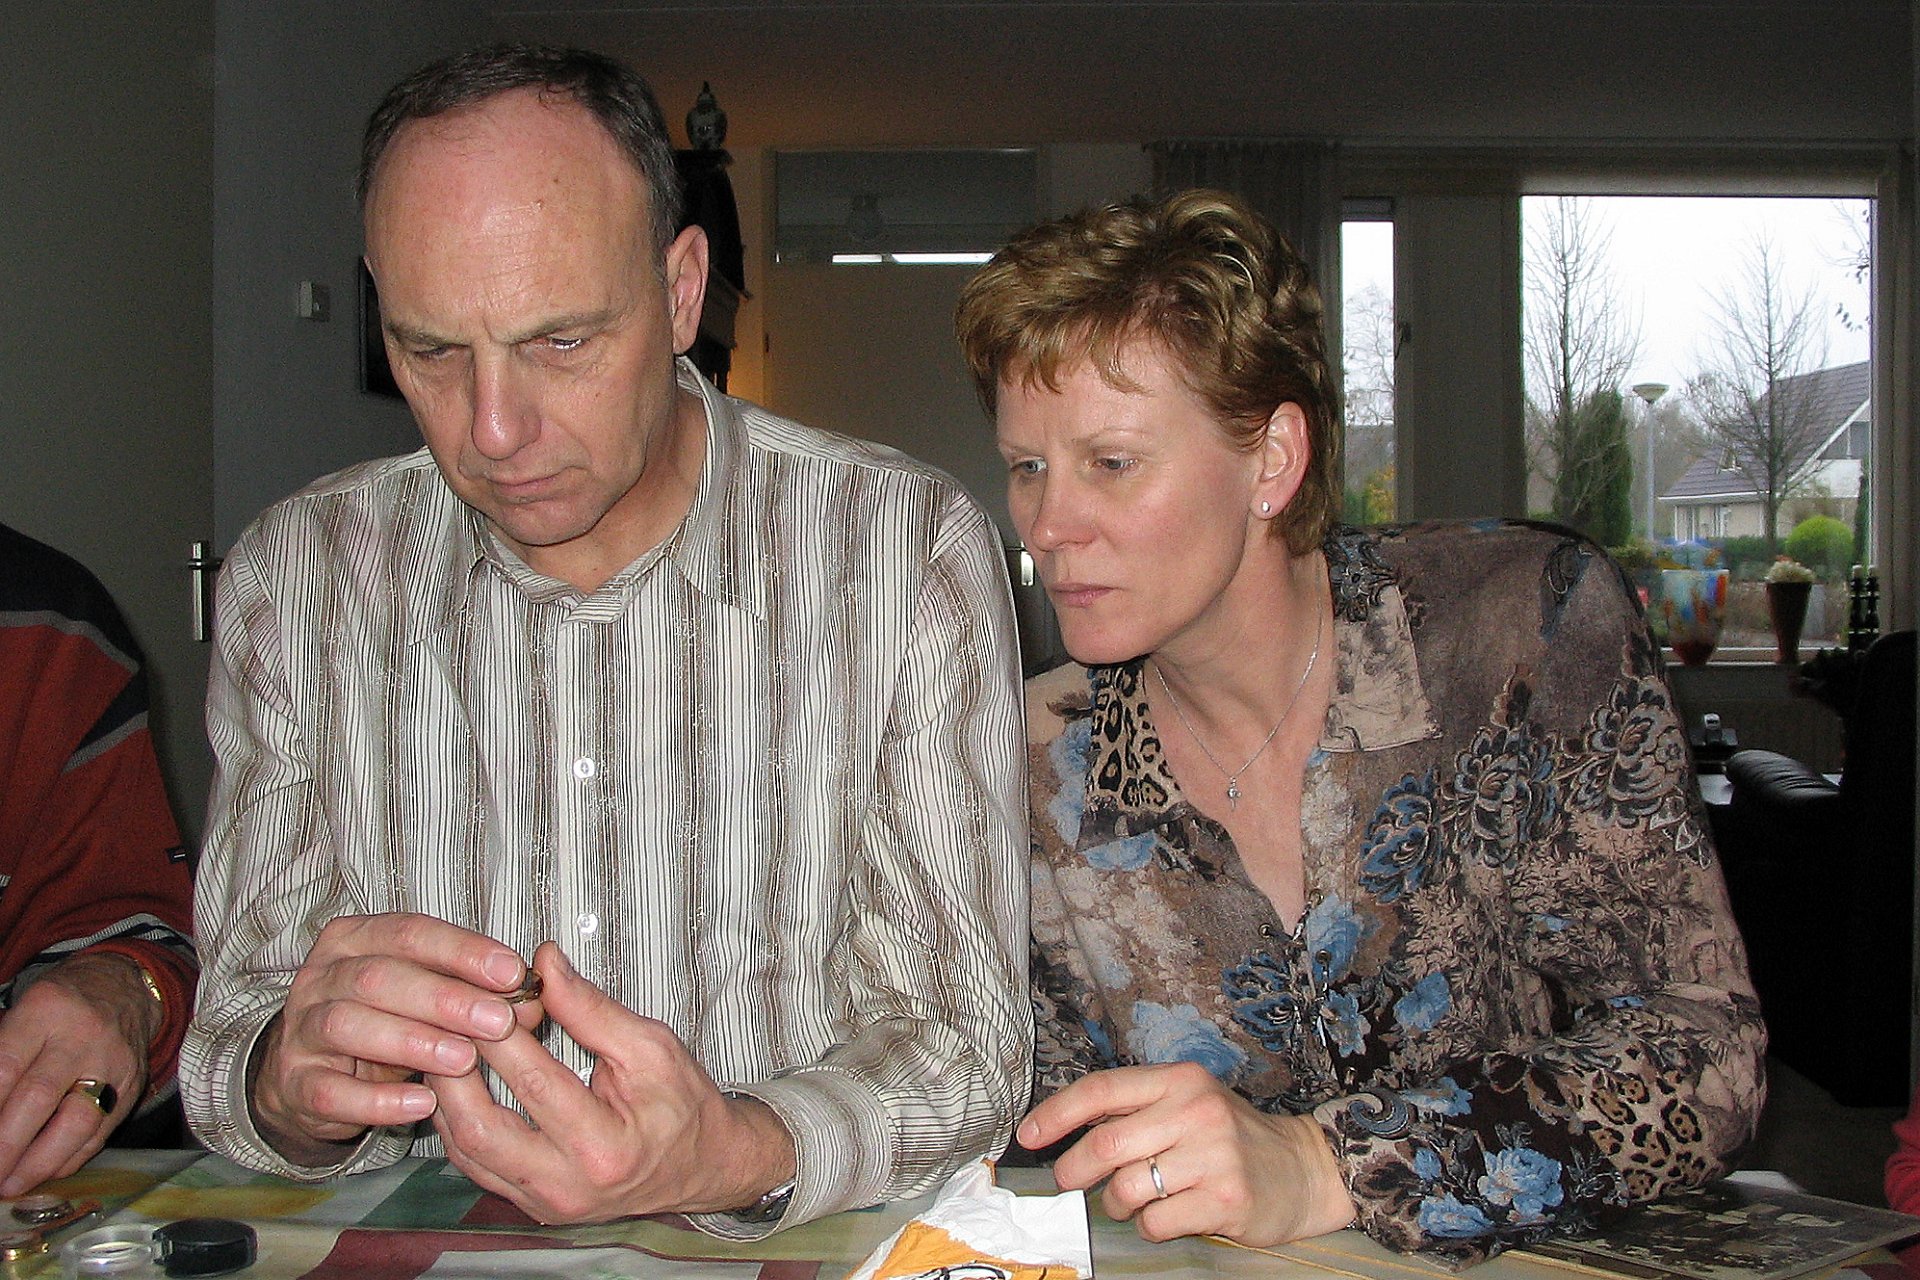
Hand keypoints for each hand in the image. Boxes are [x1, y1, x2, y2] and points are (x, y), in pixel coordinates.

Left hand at [0, 952, 156, 1194]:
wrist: (126, 988)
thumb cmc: (60, 1005)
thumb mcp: (22, 1013)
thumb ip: (3, 1059)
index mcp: (45, 1010)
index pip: (6, 1066)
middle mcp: (83, 1036)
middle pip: (39, 1096)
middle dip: (6, 1144)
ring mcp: (113, 1063)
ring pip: (77, 1121)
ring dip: (39, 1162)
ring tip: (11, 1185)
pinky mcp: (133, 1086)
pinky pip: (101, 1132)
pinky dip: (70, 1159)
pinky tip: (45, 1172)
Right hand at [250, 913, 537, 1164]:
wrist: (315, 1075)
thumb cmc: (389, 1022)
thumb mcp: (431, 999)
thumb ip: (478, 993)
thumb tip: (534, 1000)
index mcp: (356, 939)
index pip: (411, 933)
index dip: (462, 951)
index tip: (512, 971)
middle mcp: (321, 977)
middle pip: (378, 978)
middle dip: (443, 998)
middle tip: (497, 1021)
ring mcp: (302, 1031)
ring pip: (348, 1026)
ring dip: (411, 1041)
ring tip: (464, 1059)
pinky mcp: (295, 1084)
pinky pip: (331, 1091)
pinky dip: (378, 1099)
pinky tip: (423, 1102)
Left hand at [428, 942, 795, 1223]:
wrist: (703, 1165)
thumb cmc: (683, 1104)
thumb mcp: (649, 1046)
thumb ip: (589, 1007)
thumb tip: (544, 962)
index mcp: (604, 1147)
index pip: (535, 1082)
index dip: (503, 1032)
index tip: (488, 993)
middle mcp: (568, 1186)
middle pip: (482, 1129)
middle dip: (457, 1069)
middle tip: (449, 1022)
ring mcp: (545, 1203)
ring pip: (467, 1151)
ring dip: (448, 1096)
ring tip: (446, 1048)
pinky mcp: (532, 1205)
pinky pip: (475, 1166)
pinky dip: (459, 1122)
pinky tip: (459, 1085)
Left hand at [1018, 1062, 1356, 1246]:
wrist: (1302, 1169)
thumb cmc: (1230, 1137)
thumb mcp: (1188, 1103)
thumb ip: (1136, 1109)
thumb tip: (1063, 1129)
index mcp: (1179, 1079)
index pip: (1101, 1089)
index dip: (1056, 1113)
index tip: (1028, 1135)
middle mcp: (1195, 1110)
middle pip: (1105, 1143)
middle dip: (1075, 1169)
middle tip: (1071, 1182)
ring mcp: (1213, 1155)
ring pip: (1127, 1188)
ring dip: (1116, 1204)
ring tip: (1131, 1201)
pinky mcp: (1225, 1199)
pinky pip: (1156, 1222)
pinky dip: (1148, 1226)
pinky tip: (1165, 1217)